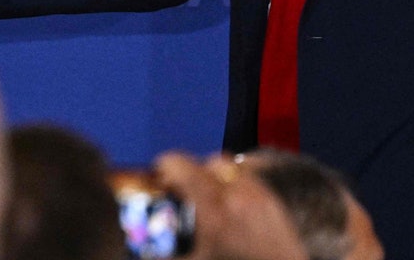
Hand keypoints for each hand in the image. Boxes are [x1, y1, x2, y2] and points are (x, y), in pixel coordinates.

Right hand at [153, 152, 307, 259]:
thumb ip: (166, 252)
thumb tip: (142, 250)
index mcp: (213, 214)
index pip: (182, 166)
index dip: (165, 165)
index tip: (158, 173)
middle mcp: (236, 198)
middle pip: (204, 162)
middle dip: (189, 171)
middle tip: (180, 187)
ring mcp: (257, 195)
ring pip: (228, 165)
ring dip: (213, 173)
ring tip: (205, 191)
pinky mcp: (272, 199)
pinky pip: (247, 175)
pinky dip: (234, 181)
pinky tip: (229, 200)